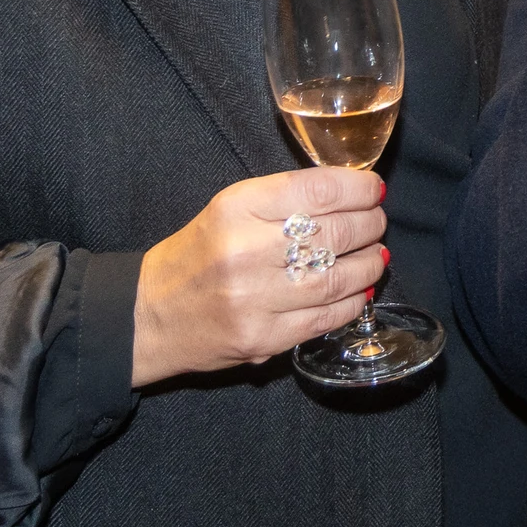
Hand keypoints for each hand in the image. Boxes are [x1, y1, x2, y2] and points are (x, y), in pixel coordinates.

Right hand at [130, 167, 386, 385]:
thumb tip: (351, 193)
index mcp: (237, 207)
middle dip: (370, 224)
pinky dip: (352, 301)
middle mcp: (246, 250)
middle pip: (335, 232)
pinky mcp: (263, 339)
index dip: (358, 188)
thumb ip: (285, 199)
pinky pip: (325, 318)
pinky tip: (359, 289)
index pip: (318, 190)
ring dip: (369, 264)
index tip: (373, 189)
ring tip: (376, 255)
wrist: (148, 315)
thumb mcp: (229, 208)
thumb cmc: (197, 254)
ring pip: (337, 278)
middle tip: (377, 222)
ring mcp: (255, 299)